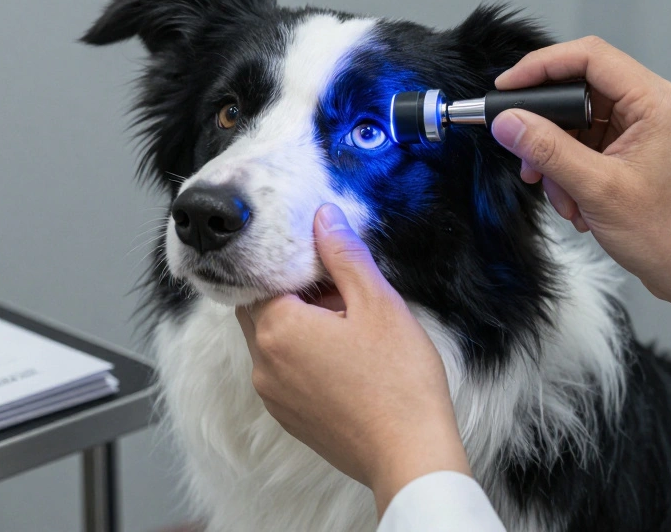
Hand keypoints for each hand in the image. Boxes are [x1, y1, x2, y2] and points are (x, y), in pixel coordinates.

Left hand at [236, 204, 469, 516]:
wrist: (410, 455)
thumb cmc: (398, 380)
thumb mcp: (377, 302)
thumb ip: (344, 254)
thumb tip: (323, 216)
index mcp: (276, 328)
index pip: (263, 277)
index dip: (293, 265)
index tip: (326, 264)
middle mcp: (262, 363)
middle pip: (260, 308)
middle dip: (293, 294)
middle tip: (340, 292)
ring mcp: (272, 395)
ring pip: (271, 341)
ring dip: (299, 326)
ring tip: (348, 326)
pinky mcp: (287, 417)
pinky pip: (282, 373)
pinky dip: (303, 357)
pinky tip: (345, 359)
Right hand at [491, 36, 670, 365]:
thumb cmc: (670, 235)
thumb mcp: (597, 190)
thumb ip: (548, 150)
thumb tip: (506, 121)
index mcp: (655, 102)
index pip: (588, 57)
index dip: (540, 67)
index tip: (505, 88)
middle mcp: (652, 107)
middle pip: (578, 90)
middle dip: (545, 127)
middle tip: (523, 156)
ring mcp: (644, 130)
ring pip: (578, 123)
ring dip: (557, 158)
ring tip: (560, 196)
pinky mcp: (635, 152)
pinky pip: (587, 146)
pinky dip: (571, 172)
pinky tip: (575, 203)